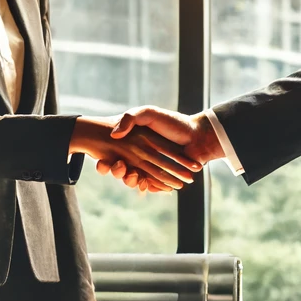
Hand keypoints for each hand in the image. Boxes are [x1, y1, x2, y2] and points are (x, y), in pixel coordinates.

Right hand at [98, 109, 223, 191]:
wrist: (199, 136)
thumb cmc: (174, 123)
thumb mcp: (149, 113)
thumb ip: (130, 118)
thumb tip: (114, 134)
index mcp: (135, 141)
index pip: (114, 153)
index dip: (106, 160)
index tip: (102, 161)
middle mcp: (141, 156)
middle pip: (121, 169)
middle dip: (117, 172)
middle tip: (120, 168)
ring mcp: (151, 168)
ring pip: (134, 179)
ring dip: (131, 181)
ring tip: (133, 176)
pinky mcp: (162, 178)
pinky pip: (151, 186)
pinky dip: (148, 186)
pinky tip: (146, 184)